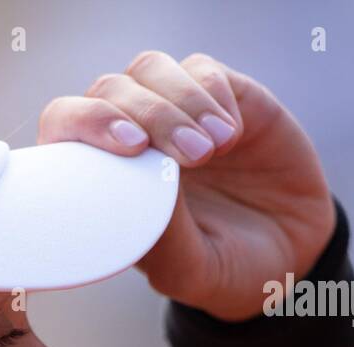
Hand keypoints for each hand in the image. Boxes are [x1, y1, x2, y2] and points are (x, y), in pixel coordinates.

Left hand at [38, 51, 335, 318]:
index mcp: (101, 178)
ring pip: (150, 70)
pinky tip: (233, 135)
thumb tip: (146, 185)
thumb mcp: (191, 270)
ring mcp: (172, 112)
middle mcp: (129, 137)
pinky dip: (214, 95)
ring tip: (213, 149)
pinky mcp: (220, 95)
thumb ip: (165, 239)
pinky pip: (202, 70)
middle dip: (146, 114)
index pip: (64, 126)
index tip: (129, 147)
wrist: (289, 253)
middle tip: (190, 158)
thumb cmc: (221, 267)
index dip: (85, 122)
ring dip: (179, 103)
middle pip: (108, 89)